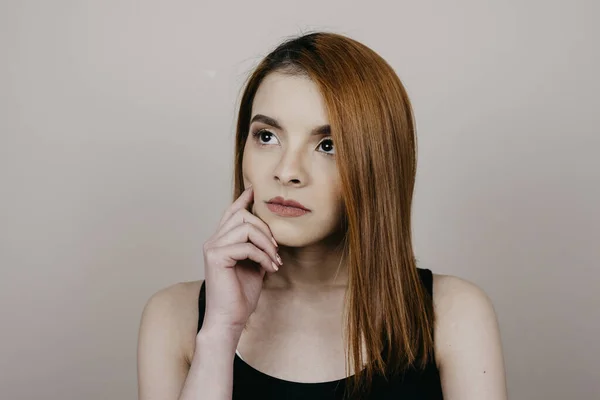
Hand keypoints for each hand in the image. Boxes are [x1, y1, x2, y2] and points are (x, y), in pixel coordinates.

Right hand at [200, 185, 280, 336]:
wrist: (229, 320)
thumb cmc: (240, 296)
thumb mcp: (254, 266)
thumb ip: (258, 248)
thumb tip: (272, 235)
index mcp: (221, 241)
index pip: (231, 212)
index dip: (243, 199)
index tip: (255, 190)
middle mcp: (213, 241)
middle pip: (241, 215)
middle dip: (265, 229)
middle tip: (276, 250)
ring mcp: (212, 248)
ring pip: (245, 227)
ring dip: (266, 243)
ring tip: (274, 260)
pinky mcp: (215, 257)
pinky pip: (246, 246)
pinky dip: (262, 256)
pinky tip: (269, 269)